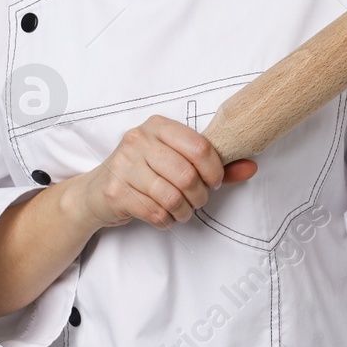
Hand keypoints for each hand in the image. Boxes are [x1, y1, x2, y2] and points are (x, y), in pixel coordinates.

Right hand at [75, 114, 257, 230]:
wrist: (95, 192)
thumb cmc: (143, 173)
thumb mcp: (176, 160)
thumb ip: (213, 164)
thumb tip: (251, 166)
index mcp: (158, 126)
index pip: (199, 146)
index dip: (214, 170)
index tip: (214, 182)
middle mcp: (138, 140)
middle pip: (187, 175)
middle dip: (200, 196)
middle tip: (198, 200)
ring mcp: (123, 165)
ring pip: (172, 197)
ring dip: (184, 211)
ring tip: (181, 210)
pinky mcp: (115, 191)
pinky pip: (155, 212)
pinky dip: (166, 220)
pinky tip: (163, 215)